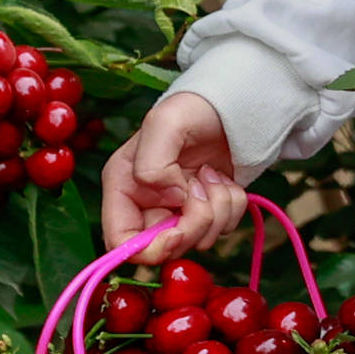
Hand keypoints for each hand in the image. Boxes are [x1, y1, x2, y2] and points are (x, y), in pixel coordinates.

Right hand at [101, 92, 249, 268]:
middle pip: (165, 248)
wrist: (232, 105)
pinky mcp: (208, 210)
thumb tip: (171, 199)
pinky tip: (225, 179)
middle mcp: (147, 204)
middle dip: (194, 224)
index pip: (121, 243)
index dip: (150, 249)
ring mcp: (179, 210)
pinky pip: (225, 227)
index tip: (178, 233)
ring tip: (213, 174)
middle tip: (204, 189)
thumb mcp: (165, 123)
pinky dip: (233, 206)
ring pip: (199, 240)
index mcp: (124, 188)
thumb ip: (154, 164)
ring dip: (217, 210)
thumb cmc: (192, 109)